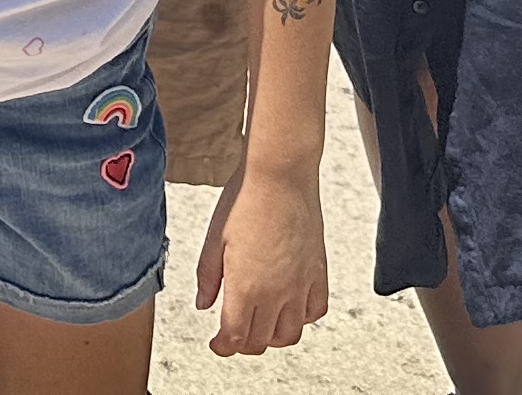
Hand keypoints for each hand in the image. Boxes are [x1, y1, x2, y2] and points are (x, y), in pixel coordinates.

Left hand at [195, 162, 329, 355]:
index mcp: (246, 287)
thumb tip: (203, 305)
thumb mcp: (214, 238)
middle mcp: (276, 292)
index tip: (216, 344)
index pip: (235, 337)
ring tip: (261, 326)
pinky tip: (290, 308)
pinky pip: (316, 311)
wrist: (280, 173)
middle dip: (244, 344)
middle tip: (233, 335)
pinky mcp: (318, 272)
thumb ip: (207, 277)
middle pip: (261, 341)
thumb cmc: (244, 199)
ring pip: (290, 334)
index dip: (223, 347)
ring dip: (273, 338)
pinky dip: (303, 319)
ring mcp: (300, 284)